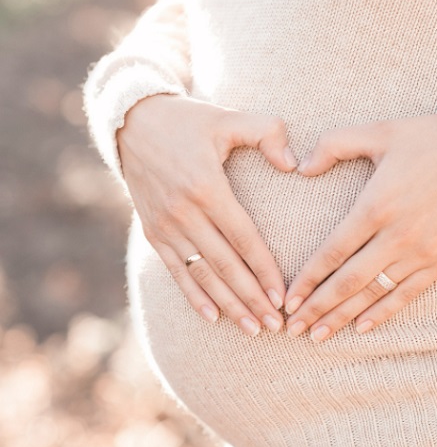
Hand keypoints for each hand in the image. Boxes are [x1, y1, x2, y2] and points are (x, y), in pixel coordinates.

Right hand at [117, 94, 297, 335]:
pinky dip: (193, 296)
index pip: (244, 238)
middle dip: (252, 298)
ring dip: (228, 304)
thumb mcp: (227, 118)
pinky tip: (211, 316)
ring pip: (203, 274)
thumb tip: (294, 165)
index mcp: (207, 187)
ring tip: (252, 328)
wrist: (132, 124)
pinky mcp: (152, 233)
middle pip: (226, 265)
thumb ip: (266, 133)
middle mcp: (184, 213)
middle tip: (276, 325)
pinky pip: (175, 271)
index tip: (283, 296)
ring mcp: (165, 226)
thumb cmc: (187, 122)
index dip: (265, 270)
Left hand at [284, 114, 436, 341]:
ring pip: (373, 294)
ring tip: (317, 336)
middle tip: (293, 329)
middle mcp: (396, 237)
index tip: (288, 300)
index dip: (307, 280)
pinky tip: (361, 328)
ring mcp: (420, 253)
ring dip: (342, 317)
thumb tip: (302, 168)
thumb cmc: (431, 142)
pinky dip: (382, 313)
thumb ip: (334, 145)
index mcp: (375, 206)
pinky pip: (406, 295)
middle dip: (317, 308)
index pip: (332, 252)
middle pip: (347, 282)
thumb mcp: (380, 131)